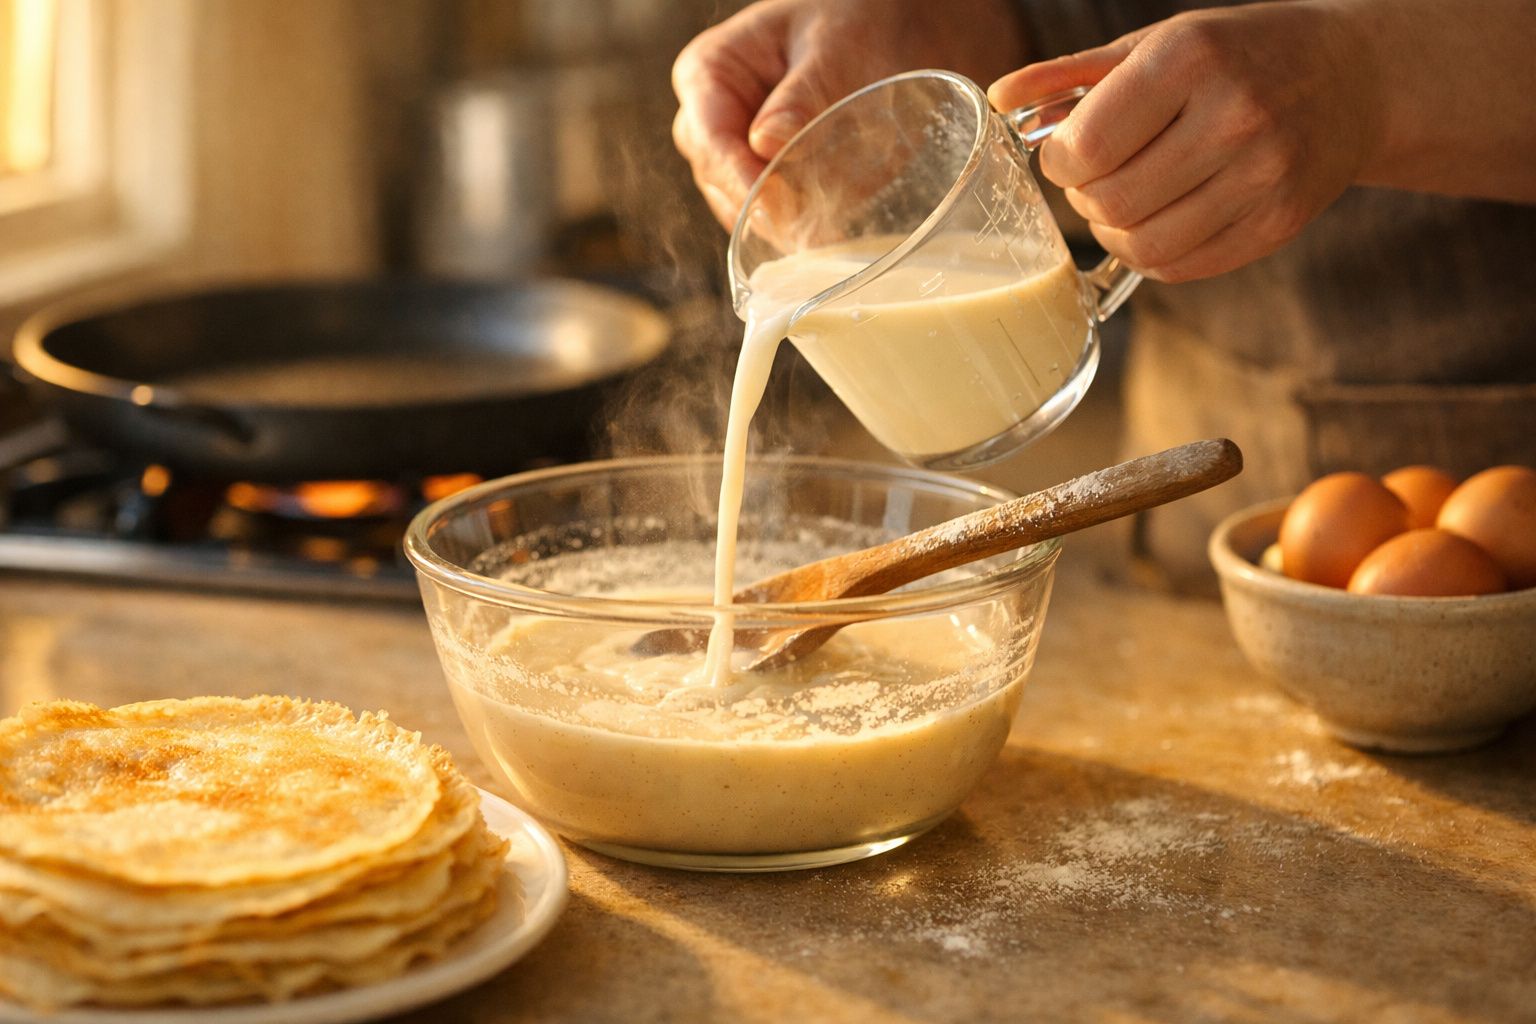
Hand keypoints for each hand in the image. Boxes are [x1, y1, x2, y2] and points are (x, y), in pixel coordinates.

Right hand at [672, 0, 1025, 227]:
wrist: (886, 35)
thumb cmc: (853, 23)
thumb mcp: (834, 48)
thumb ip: (804, 95)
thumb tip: (766, 144)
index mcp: (710, 71)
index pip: (709, 138)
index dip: (738, 178)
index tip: (771, 207)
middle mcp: (710, 117)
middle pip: (716, 179)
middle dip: (757, 208)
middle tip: (802, 232)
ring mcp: (733, 153)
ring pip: (738, 206)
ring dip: (776, 224)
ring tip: (818, 235)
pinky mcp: (763, 179)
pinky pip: (768, 215)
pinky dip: (794, 226)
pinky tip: (825, 231)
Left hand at [990, 2, 1381, 282]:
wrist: (1354, 78)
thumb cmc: (1237, 54)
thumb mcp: (1158, 42)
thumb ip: (1072, 76)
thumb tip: (999, 99)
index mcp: (1191, 60)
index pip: (1088, 148)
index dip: (1059, 163)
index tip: (1068, 153)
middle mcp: (1233, 117)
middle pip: (1110, 204)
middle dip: (1084, 198)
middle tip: (1097, 178)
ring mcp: (1263, 176)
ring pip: (1143, 246)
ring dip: (1114, 232)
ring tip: (1124, 200)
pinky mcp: (1278, 223)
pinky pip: (1182, 267)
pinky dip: (1153, 253)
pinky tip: (1161, 219)